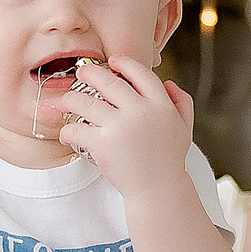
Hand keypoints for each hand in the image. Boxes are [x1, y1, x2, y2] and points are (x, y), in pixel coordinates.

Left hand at [56, 55, 193, 199]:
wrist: (158, 190)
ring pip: (85, 102)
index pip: (140, 74)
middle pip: (108, 81)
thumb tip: (168, 82)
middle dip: (90, 73)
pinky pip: (76, 129)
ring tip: (65, 102)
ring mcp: (120, 127)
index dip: (124, 63)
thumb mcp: (185, 128)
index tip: (112, 60)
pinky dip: (66, 130)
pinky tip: (66, 133)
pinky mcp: (103, 144)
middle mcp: (141, 111)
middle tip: (80, 72)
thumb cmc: (169, 160)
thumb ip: (181, 102)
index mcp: (161, 104)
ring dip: (70, 99)